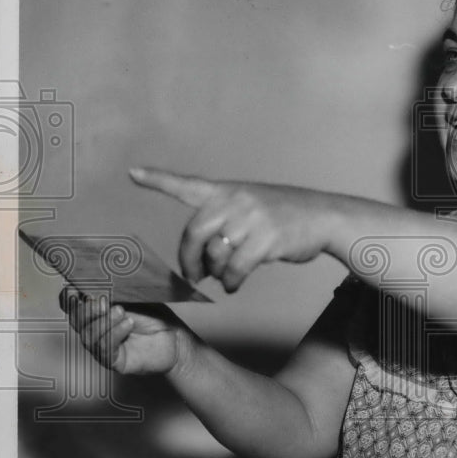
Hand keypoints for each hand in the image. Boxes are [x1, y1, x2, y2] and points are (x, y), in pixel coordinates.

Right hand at [59, 288, 189, 375]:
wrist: (175, 338)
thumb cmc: (154, 316)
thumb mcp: (132, 297)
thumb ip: (113, 290)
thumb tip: (94, 282)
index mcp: (96, 311)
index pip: (70, 305)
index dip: (68, 298)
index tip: (75, 289)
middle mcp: (95, 329)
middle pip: (76, 320)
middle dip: (86, 310)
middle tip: (104, 301)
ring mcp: (102, 346)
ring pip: (88, 335)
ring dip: (104, 321)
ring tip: (122, 312)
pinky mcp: (113, 361)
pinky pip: (104, 348)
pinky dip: (114, 333)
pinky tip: (128, 325)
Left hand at [129, 167, 337, 292]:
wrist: (324, 216)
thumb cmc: (286, 216)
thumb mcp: (253, 205)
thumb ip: (226, 222)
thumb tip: (205, 262)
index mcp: (228, 191)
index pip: (186, 184)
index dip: (157, 179)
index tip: (132, 172)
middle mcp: (235, 200)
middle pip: (194, 234)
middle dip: (189, 260)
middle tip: (194, 276)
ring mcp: (251, 218)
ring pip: (216, 255)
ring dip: (217, 274)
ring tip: (226, 278)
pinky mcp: (266, 239)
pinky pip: (236, 269)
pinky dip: (232, 282)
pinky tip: (235, 285)